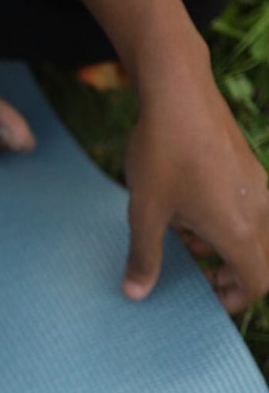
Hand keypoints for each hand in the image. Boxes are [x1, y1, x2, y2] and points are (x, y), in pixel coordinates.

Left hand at [124, 54, 268, 312]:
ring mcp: (258, 186)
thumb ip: (144, 258)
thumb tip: (135, 295)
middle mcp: (260, 208)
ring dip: (222, 249)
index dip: (233, 300)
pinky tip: (185, 213)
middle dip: (228, 277)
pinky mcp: (249, 170)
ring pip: (252, 236)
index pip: (257, 282)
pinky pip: (247, 211)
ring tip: (181, 243)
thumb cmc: (162, 154)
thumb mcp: (145, 213)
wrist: (178, 92)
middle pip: (260, 262)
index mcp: (239, 228)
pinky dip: (222, 224)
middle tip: (194, 280)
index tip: (203, 300)